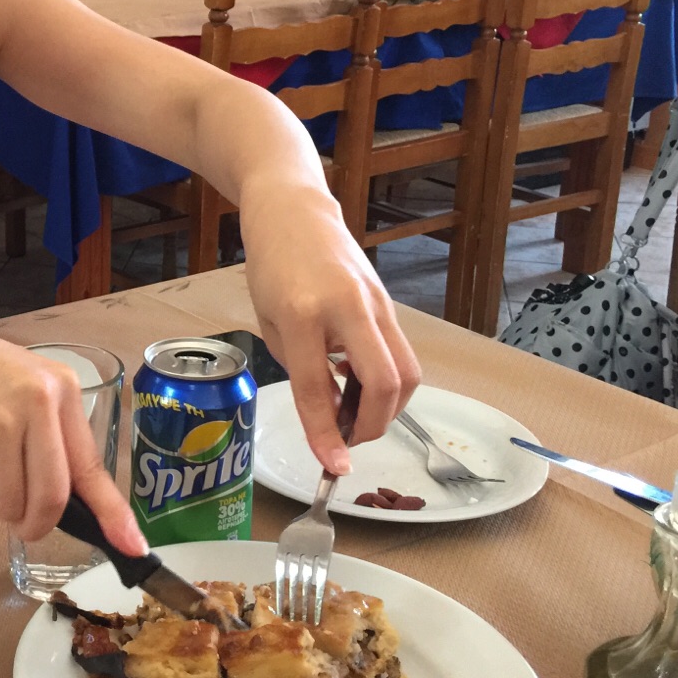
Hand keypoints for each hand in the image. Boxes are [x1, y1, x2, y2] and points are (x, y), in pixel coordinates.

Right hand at [0, 312, 145, 556]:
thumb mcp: (20, 383)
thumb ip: (47, 430)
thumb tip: (68, 499)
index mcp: (60, 388)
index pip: (92, 465)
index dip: (113, 513)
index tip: (133, 547)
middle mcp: (36, 405)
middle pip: (51, 499)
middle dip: (36, 523)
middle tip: (22, 522)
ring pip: (9, 505)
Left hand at [242, 185, 420, 474]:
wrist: (293, 212)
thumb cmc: (272, 267)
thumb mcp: (271, 323)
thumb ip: (300, 370)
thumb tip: (329, 418)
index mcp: (301, 313)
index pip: (316, 387)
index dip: (325, 433)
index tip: (334, 466)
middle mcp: (347, 307)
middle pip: (385, 382)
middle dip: (374, 425)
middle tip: (349, 439)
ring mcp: (376, 302)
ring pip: (406, 371)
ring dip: (386, 407)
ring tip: (353, 415)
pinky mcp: (389, 303)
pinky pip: (400, 354)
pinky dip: (387, 381)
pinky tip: (358, 383)